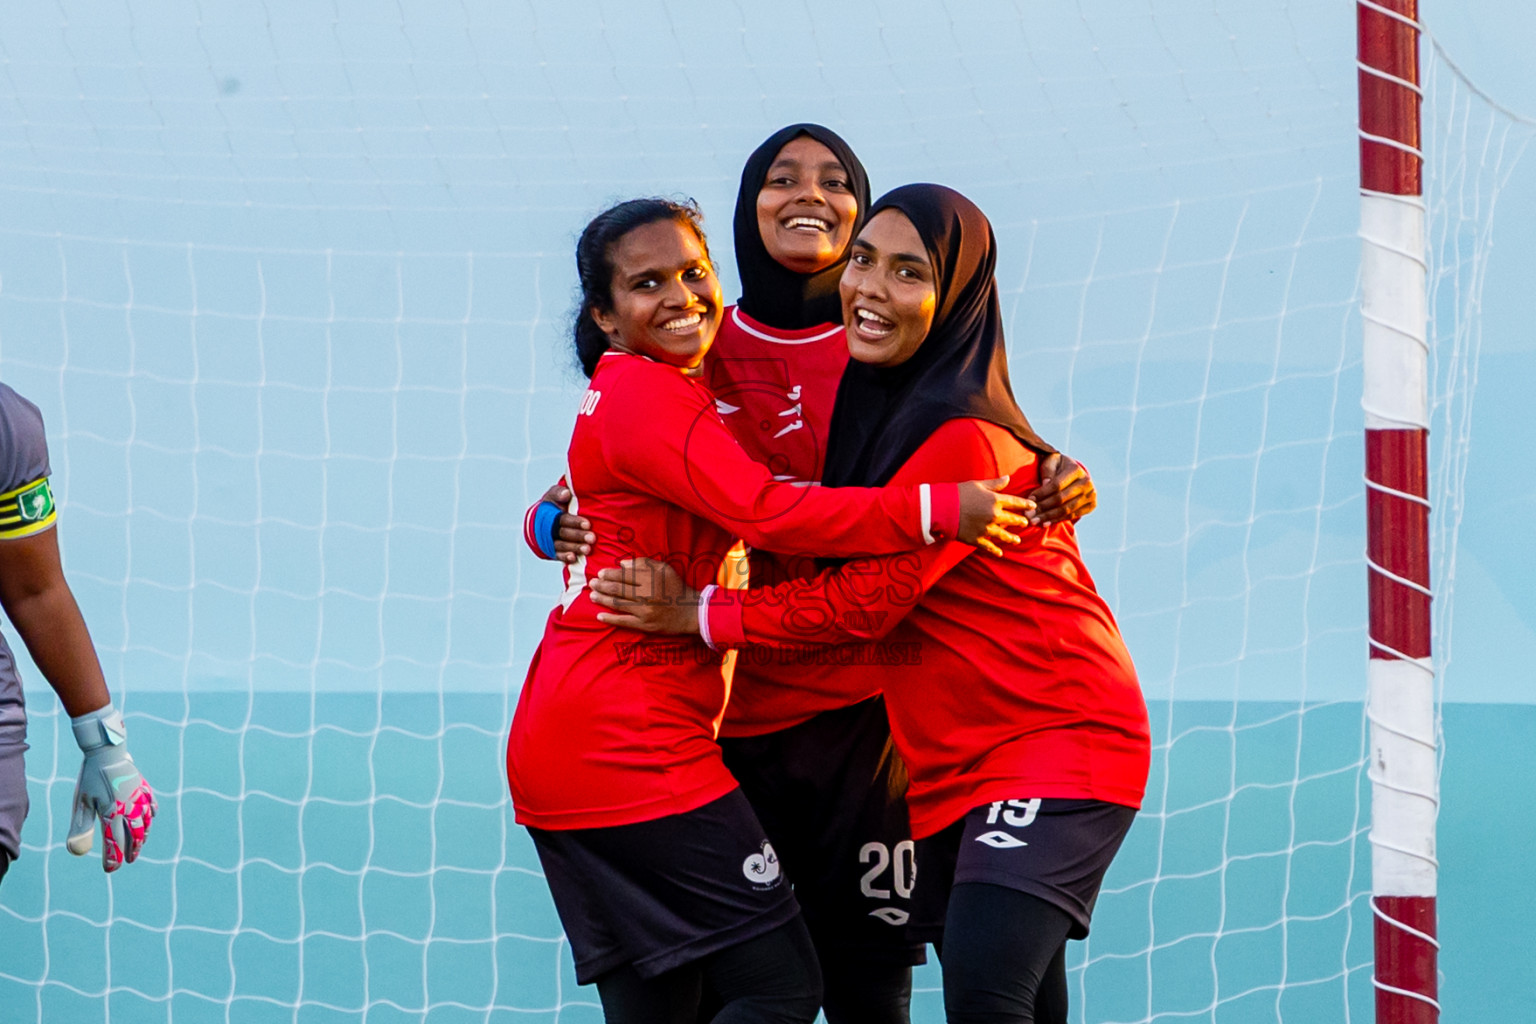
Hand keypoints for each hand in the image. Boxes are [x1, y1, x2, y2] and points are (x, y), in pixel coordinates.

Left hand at [67, 705, 155, 871]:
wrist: (108, 751)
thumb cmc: (91, 778)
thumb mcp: (81, 804)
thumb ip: (80, 828)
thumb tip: (75, 852)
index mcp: (113, 813)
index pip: (114, 843)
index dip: (113, 858)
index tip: (110, 869)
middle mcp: (129, 808)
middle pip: (134, 835)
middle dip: (131, 850)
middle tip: (129, 860)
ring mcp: (139, 798)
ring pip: (146, 822)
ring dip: (143, 836)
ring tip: (140, 844)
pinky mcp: (143, 788)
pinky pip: (151, 805)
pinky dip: (151, 815)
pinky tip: (151, 819)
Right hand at [541, 484, 594, 563]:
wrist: (542, 518)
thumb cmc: (555, 503)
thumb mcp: (555, 494)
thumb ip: (559, 492)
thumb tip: (566, 494)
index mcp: (551, 513)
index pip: (563, 518)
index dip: (575, 522)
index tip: (588, 524)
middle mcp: (549, 528)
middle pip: (563, 533)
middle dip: (578, 536)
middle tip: (592, 538)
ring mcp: (549, 540)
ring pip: (561, 545)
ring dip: (574, 547)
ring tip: (587, 549)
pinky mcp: (550, 550)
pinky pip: (556, 555)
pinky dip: (564, 557)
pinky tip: (573, 558)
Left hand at [589, 558, 701, 633]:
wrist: (691, 611)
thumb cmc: (676, 588)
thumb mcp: (664, 569)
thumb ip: (644, 564)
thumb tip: (622, 564)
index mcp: (651, 578)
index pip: (625, 575)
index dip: (610, 574)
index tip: (600, 573)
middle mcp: (646, 594)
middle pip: (618, 589)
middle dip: (602, 585)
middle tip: (592, 583)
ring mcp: (644, 611)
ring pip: (618, 603)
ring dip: (602, 599)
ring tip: (592, 595)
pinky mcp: (644, 625)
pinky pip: (623, 621)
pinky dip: (610, 618)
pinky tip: (599, 615)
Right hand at [956, 477, 1035, 556]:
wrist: (941, 508)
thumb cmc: (958, 493)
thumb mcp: (978, 484)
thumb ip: (995, 484)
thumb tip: (1008, 478)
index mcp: (995, 500)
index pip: (1015, 502)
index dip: (1025, 505)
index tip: (1033, 506)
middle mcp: (993, 515)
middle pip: (1012, 520)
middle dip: (1021, 522)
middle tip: (1025, 523)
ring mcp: (986, 529)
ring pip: (1004, 535)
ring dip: (1012, 538)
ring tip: (1017, 540)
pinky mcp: (977, 539)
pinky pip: (989, 546)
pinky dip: (995, 550)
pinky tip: (1000, 553)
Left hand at [1025, 454, 1095, 524]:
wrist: (1074, 473)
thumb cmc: (1057, 466)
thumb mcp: (1051, 462)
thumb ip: (1047, 470)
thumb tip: (1046, 483)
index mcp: (1076, 470)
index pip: (1057, 485)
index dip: (1042, 493)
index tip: (1029, 499)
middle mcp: (1086, 482)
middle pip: (1061, 499)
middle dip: (1043, 508)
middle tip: (1029, 515)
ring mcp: (1091, 495)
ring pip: (1066, 510)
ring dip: (1048, 517)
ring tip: (1034, 521)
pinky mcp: (1091, 505)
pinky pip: (1071, 515)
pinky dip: (1057, 520)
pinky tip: (1045, 524)